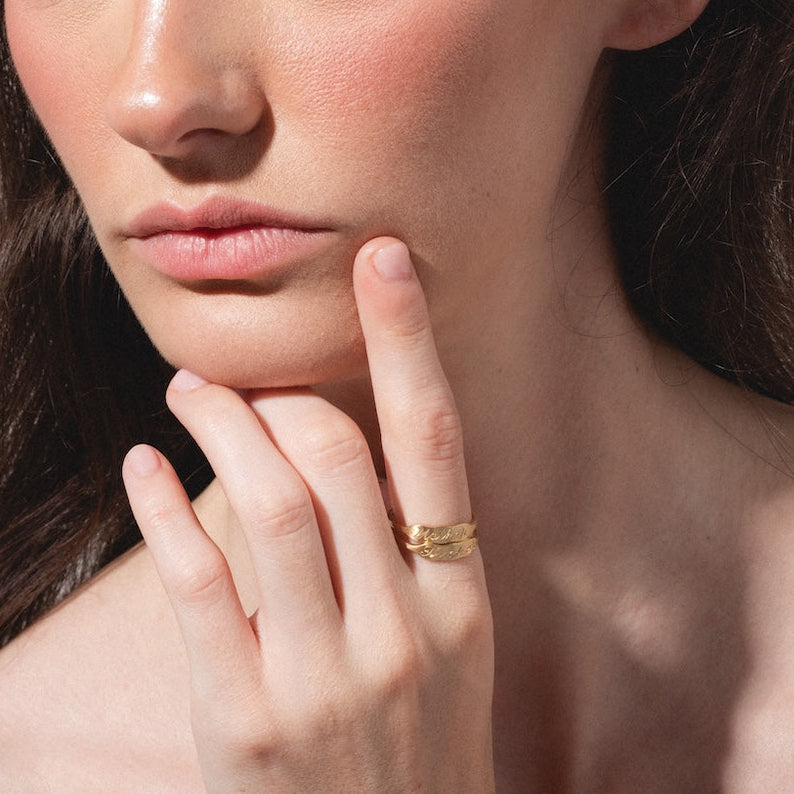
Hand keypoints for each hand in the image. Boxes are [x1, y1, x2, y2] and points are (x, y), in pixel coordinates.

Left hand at [122, 239, 494, 791]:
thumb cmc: (418, 747)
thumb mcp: (445, 650)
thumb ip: (405, 552)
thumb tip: (342, 454)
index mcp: (459, 601)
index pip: (436, 442)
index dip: (409, 342)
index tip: (381, 263)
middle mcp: (399, 628)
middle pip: (332, 455)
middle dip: (278, 391)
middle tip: (238, 373)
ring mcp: (324, 676)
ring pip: (268, 502)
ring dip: (220, 426)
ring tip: (188, 391)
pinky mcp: (246, 719)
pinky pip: (200, 583)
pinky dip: (163, 509)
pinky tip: (145, 463)